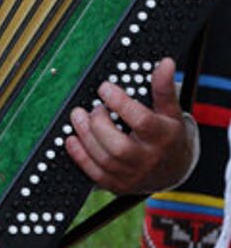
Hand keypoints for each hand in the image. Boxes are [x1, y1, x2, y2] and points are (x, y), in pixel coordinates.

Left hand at [64, 57, 193, 195]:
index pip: (142, 122)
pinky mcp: (118, 184)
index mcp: (162, 137)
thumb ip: (164, 87)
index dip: (120, 103)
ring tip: (78, 117)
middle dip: (99, 124)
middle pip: (119, 147)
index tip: (105, 88)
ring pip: (104, 160)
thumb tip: (166, 63)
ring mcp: (132, 175)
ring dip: (85, 137)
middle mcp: (147, 159)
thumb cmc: (169, 135)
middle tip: (93, 108)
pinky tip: (72, 139)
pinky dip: (80, 156)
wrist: (174, 169)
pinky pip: (95, 174)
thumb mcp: (171, 111)